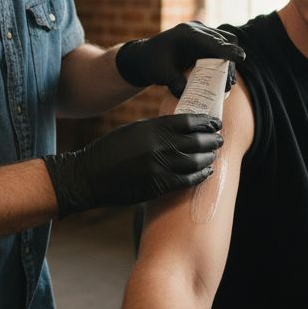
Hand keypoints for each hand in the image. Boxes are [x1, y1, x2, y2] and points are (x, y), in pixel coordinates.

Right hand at [41, 114, 221, 217]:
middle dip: (211, 140)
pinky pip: (185, 180)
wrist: (88, 176)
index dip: (205, 122)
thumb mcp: (133, 130)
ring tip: (213, 155)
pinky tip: (205, 171)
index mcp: (151, 128)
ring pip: (194, 162)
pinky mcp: (156, 186)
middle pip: (195, 141)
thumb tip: (182, 127)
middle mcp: (157, 146)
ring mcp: (158, 167)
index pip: (188, 122)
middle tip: (218, 139)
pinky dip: (199, 175)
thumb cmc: (110, 150)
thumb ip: (157, 128)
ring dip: (207, 158)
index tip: (215, 123)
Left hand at [115, 21, 245, 95]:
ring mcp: (202, 34)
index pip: (211, 40)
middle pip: (224, 40)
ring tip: (228, 85)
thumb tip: (187, 94)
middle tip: (229, 83)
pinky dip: (224, 62)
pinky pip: (221, 48)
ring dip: (229, 63)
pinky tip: (224, 80)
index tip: (240, 57)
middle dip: (230, 61)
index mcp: (186, 33)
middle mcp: (196, 30)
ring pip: (226, 43)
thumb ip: (175, 83)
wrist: (145, 57)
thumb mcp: (161, 74)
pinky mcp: (205, 42)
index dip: (226, 50)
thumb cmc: (151, 63)